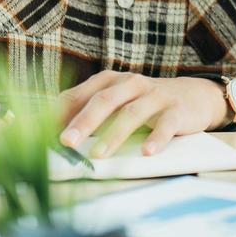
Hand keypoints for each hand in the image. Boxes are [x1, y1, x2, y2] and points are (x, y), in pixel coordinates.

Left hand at [59, 71, 224, 158]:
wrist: (195, 96)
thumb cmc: (145, 103)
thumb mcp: (116, 101)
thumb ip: (87, 113)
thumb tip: (47, 137)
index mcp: (110, 81)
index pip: (78, 95)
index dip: (59, 115)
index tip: (40, 134)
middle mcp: (131, 84)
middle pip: (105, 100)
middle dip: (84, 122)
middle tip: (67, 142)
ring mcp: (155, 96)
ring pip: (132, 113)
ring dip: (114, 135)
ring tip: (99, 155)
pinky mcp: (177, 110)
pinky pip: (166, 124)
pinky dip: (156, 138)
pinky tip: (146, 151)